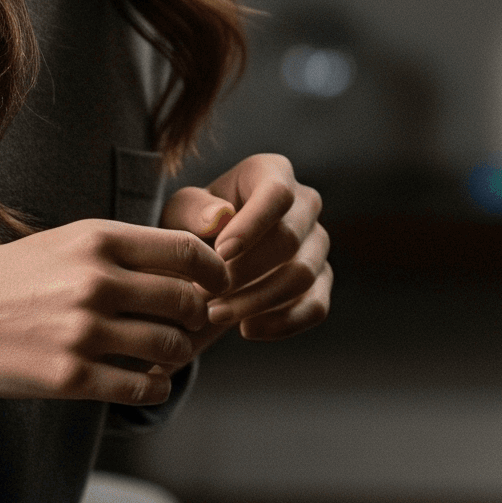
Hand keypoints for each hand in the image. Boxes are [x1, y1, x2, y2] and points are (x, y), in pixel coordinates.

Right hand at [0, 218, 230, 406]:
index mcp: (98, 240)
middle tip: (196, 323)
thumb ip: (120, 250)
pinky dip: (155, 388)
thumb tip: (181, 261)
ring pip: (168, 345)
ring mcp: (82, 331)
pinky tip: (151, 383)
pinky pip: (138, 386)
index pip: (186, 251)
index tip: (218, 282)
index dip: (214, 269)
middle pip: (185, 299)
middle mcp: (96, 281)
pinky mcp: (68, 377)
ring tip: (171, 355)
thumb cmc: (5, 276)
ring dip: (179, 353)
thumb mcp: (65, 241)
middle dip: (200, 314)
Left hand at [161, 152, 331, 340]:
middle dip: (244, 272)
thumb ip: (194, 211)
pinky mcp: (322, 280)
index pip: (277, 194)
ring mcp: (318, 243)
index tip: (220, 254)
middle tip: (203, 294)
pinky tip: (246, 329)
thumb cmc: (192, 227)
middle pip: (289, 239)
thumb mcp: (180, 213)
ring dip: (256, 301)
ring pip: (302, 276)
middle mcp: (305, 204)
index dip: (252, 225)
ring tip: (215, 314)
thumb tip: (220, 217)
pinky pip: (316, 306)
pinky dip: (283, 323)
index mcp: (273, 173)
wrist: (205, 258)